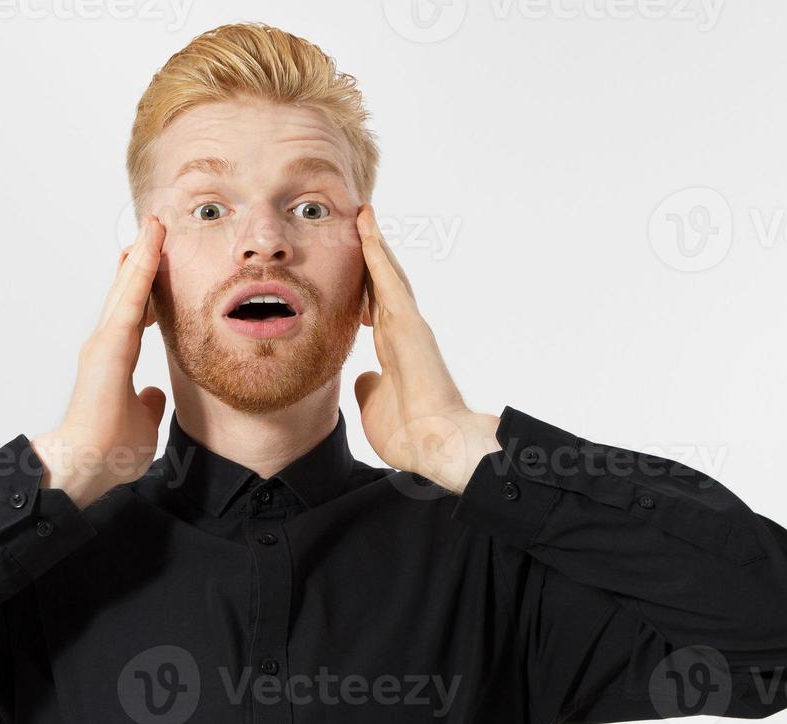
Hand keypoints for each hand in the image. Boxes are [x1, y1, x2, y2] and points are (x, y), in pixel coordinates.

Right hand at [32, 215, 168, 508]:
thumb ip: (147, 406)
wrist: (86, 465)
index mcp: (115, 361)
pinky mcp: (109, 346)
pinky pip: (131, 300)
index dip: (145, 287)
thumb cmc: (109, 452)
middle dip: (141, 260)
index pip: (134, 315)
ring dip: (142, 255)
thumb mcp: (142, 424)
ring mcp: (104, 343)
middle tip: (153, 229)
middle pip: (127, 293)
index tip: (156, 262)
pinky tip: (152, 245)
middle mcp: (106, 346)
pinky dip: (142, 271)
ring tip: (154, 225)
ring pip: (127, 289)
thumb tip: (154, 395)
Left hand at [353, 204, 500, 493]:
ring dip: (375, 244)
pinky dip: (377, 253)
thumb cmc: (410, 435)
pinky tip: (367, 228)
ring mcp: (409, 326)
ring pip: (389, 276)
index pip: (375, 310)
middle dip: (371, 255)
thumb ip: (371, 388)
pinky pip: (390, 280)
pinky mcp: (410, 324)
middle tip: (358, 223)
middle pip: (383, 285)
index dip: (364, 287)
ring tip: (363, 214)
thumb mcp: (375, 407)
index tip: (350, 266)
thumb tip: (365, 378)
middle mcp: (403, 333)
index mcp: (395, 351)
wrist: (436, 445)